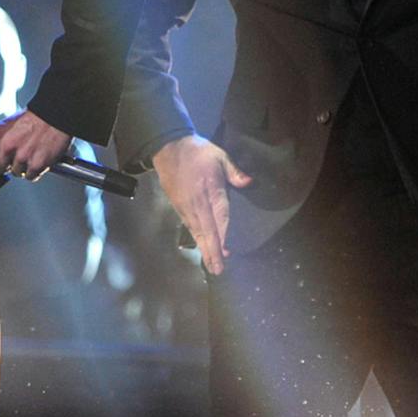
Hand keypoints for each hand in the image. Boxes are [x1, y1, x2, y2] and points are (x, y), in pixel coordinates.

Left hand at [0, 110, 71, 180]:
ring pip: (17, 173)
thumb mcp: (12, 125)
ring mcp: (20, 157)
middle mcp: (6, 148)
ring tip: (34, 151)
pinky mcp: (35, 164)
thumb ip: (4, 139)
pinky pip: (31, 176)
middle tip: (21, 152)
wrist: (55, 116)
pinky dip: (37, 171)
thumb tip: (3, 152)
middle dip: (9, 164)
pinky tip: (41, 158)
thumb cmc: (36, 118)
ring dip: (25, 167)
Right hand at [153, 134, 253, 275]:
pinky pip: (189, 227)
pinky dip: (196, 239)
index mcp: (211, 189)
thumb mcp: (219, 155)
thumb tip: (248, 182)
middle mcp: (198, 202)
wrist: (168, 148)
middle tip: (219, 269)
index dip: (224, 234)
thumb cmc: (197, 151)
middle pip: (208, 230)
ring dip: (205, 249)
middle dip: (213, 251)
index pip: (220, 216)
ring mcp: (187, 206)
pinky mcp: (178, 207)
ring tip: (212, 265)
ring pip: (197, 232)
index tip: (227, 250)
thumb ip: (234, 171)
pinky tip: (202, 248)